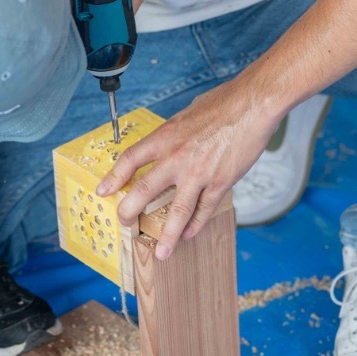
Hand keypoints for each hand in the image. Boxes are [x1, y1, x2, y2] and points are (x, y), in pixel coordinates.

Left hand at [96, 77, 283, 258]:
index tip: (103, 190)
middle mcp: (177, 157)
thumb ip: (175, 132)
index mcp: (166, 136)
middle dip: (130, 211)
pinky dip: (196, 225)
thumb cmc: (223, 102)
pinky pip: (204, 210)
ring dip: (167, 235)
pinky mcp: (220, 182)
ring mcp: (199, 173)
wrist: (252, 105)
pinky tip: (189, 234)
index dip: (114, 177)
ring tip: (161, 252)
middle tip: (124, 223)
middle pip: (145, 190)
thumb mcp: (187, 113)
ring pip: (177, 211)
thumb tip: (169, 140)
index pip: (131, 160)